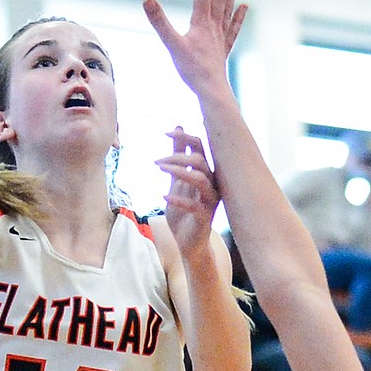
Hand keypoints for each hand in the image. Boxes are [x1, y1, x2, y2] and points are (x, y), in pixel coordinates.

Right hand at [143, 0, 246, 97]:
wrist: (212, 90)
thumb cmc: (192, 70)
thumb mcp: (172, 45)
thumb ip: (160, 22)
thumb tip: (147, 0)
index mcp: (201, 21)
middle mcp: (214, 25)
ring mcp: (220, 36)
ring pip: (227, 8)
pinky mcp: (223, 48)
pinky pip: (233, 27)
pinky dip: (238, 16)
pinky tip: (244, 6)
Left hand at [156, 129, 220, 262]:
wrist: (188, 242)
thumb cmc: (184, 211)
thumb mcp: (178, 179)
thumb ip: (178, 156)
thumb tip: (178, 128)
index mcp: (207, 172)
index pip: (201, 147)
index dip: (185, 137)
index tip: (166, 132)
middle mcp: (212, 184)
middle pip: (200, 160)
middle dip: (178, 156)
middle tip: (157, 161)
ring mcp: (210, 201)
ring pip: (200, 179)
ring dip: (179, 171)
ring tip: (160, 170)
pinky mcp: (205, 217)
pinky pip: (194, 205)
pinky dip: (178, 199)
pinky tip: (163, 196)